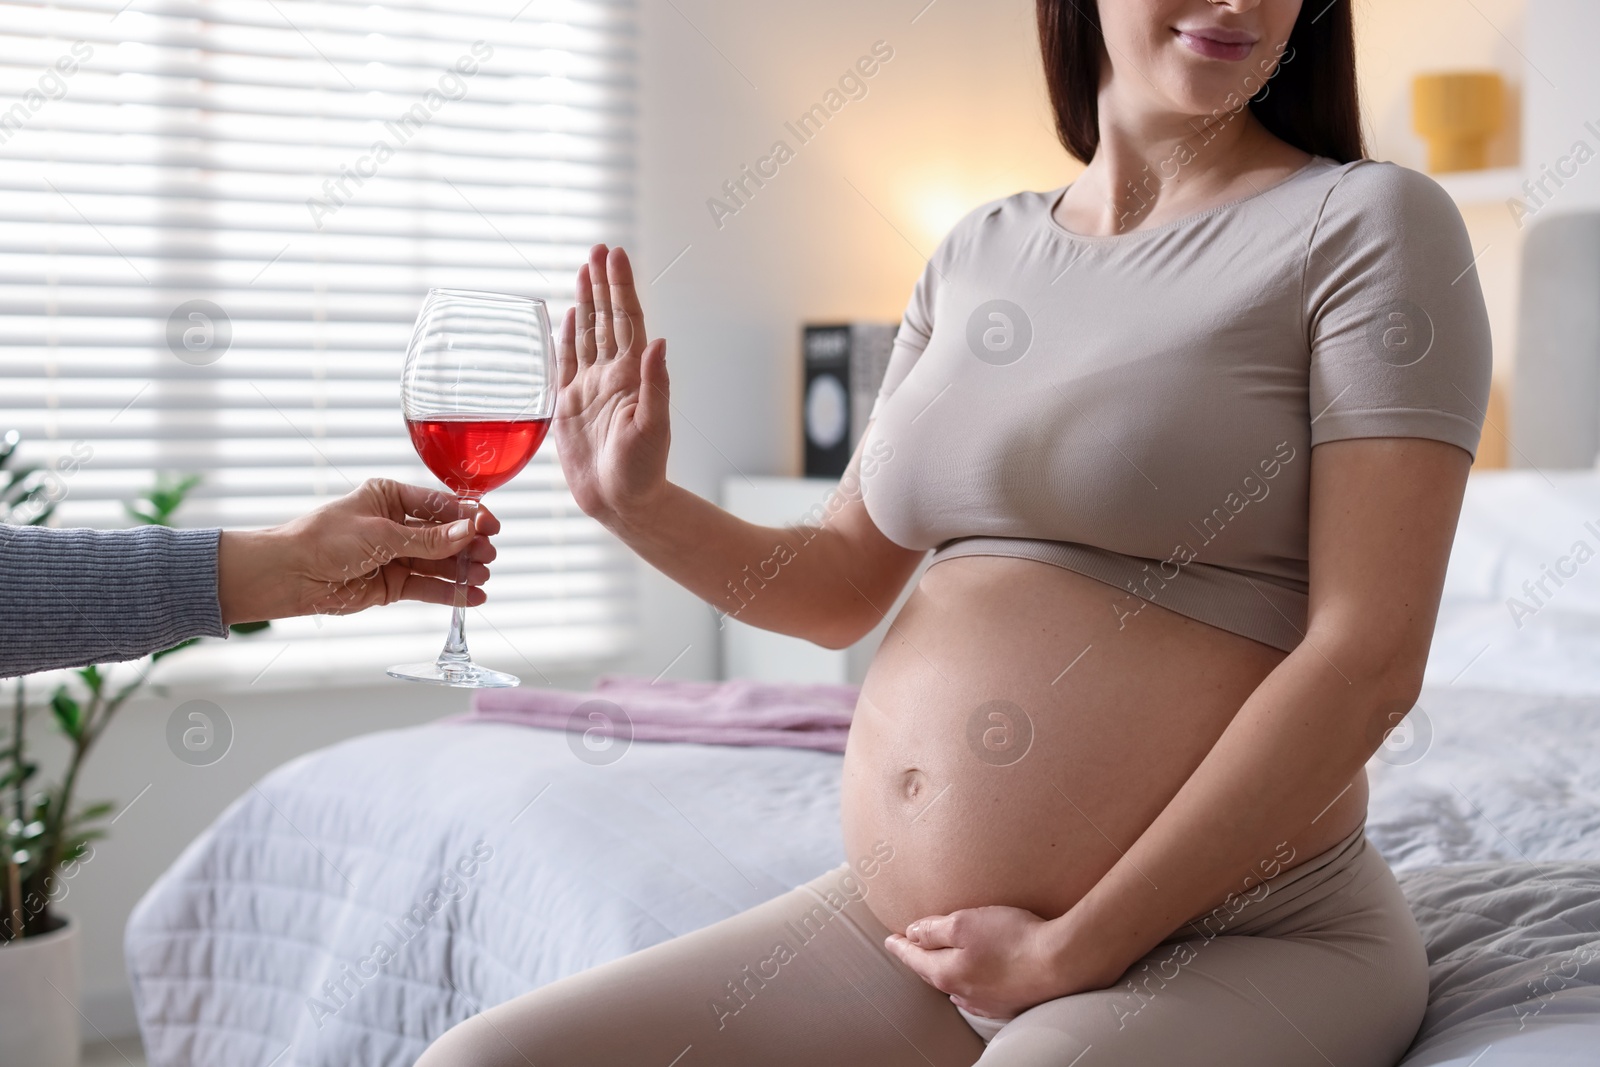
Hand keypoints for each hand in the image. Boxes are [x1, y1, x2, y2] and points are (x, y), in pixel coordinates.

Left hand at [217, 479, 500, 624]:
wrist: (288, 575)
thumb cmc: (324, 540)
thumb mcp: (382, 534)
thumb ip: (428, 538)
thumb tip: (469, 533)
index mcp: (390, 497)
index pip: (439, 505)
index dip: (467, 516)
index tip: (490, 525)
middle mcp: (396, 525)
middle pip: (443, 536)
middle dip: (468, 545)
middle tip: (489, 554)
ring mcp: (395, 557)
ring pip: (438, 563)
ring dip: (462, 570)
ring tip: (482, 576)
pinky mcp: (392, 586)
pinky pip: (427, 587)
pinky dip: (449, 593)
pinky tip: (471, 595)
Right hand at [553, 244, 670, 527]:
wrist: (622, 502)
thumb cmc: (643, 469)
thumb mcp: (654, 425)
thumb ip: (655, 384)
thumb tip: (658, 341)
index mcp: (632, 375)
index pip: (626, 319)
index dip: (620, 286)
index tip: (615, 254)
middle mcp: (612, 375)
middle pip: (607, 318)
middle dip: (602, 282)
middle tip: (599, 248)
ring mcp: (591, 387)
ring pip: (588, 334)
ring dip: (587, 301)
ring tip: (583, 269)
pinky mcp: (570, 405)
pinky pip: (567, 363)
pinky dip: (567, 337)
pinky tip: (569, 315)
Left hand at [884, 905, 1077, 1019]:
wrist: (1061, 962)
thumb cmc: (1013, 939)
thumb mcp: (964, 923)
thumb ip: (934, 929)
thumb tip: (912, 933)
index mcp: (947, 973)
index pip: (915, 958)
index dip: (901, 945)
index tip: (890, 939)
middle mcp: (964, 992)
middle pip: (934, 973)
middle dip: (921, 959)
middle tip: (910, 948)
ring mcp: (987, 1001)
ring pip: (957, 985)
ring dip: (947, 971)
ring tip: (939, 962)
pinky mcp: (1010, 1002)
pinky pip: (979, 993)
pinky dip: (970, 982)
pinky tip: (973, 981)